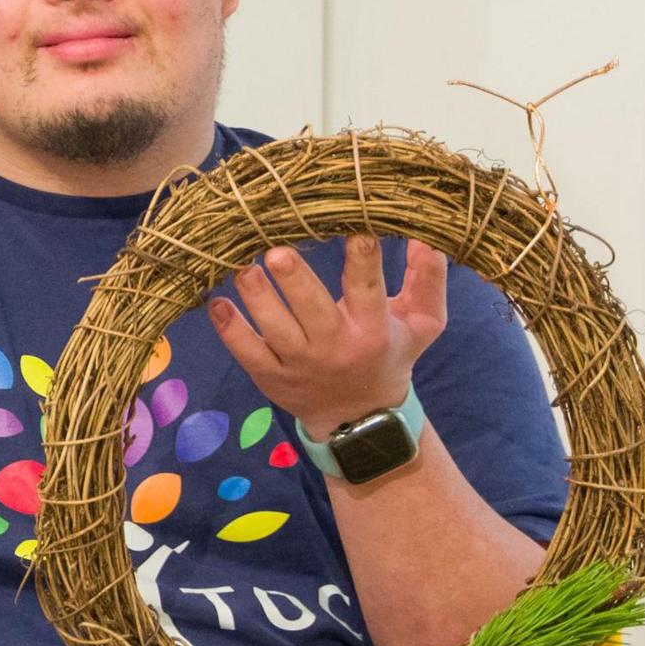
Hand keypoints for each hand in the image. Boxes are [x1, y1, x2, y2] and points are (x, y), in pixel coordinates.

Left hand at [209, 233, 446, 440]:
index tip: (353, 227)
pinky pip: (246, 352)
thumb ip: (428, 280)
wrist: (360, 418)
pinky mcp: (271, 376)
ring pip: (274, 328)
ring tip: (242, 267)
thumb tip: (427, 235)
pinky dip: (229, 328)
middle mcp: (334, 346)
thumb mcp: (422, 324)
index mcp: (372, 329)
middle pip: (313, 310)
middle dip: (295, 279)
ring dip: (256, 296)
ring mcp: (299, 363)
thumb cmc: (390, 354)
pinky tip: (216, 302)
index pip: (367, 289)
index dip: (361, 258)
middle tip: (277, 251)